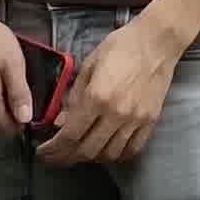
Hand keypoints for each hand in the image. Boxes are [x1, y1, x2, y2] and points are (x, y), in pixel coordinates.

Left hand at [38, 15, 169, 166]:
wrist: (156, 42)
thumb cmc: (120, 47)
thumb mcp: (88, 66)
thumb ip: (73, 97)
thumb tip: (59, 122)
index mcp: (97, 96)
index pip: (70, 135)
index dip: (54, 149)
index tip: (44, 152)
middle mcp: (116, 113)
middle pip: (88, 150)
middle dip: (67, 158)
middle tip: (57, 157)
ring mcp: (136, 119)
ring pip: (110, 154)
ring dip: (91, 158)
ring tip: (79, 153)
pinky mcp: (150, 121)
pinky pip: (133, 149)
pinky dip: (118, 155)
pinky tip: (107, 150)